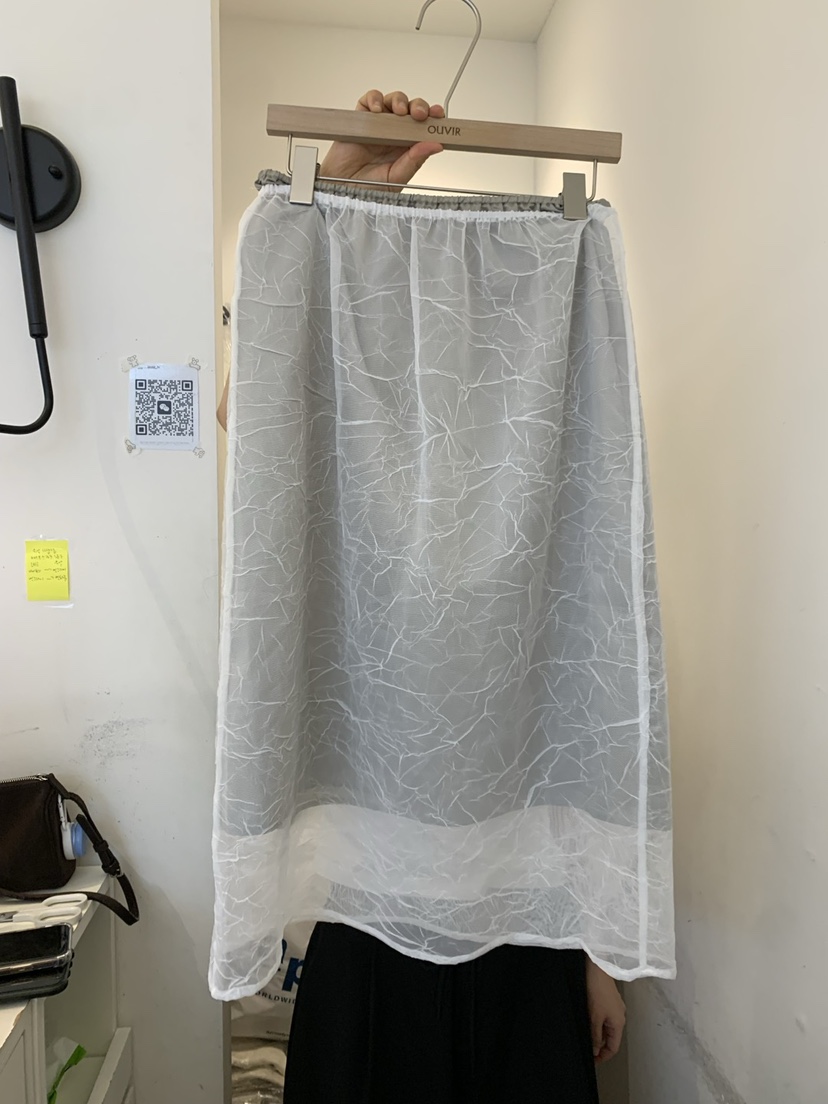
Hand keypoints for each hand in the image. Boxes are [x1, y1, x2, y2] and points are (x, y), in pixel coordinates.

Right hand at [319, 90, 444, 191]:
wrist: (340, 189)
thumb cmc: (366, 188)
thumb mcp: (396, 178)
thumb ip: (415, 161)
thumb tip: (436, 145)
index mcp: (407, 147)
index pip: (424, 127)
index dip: (432, 118)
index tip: (439, 115)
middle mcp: (394, 134)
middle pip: (411, 109)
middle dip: (419, 106)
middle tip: (420, 114)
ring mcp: (378, 125)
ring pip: (393, 101)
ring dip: (399, 101)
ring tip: (400, 111)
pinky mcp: (361, 119)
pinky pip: (369, 101)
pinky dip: (375, 99)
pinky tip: (377, 110)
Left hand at [586, 959, 625, 1062]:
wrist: (596, 967)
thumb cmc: (597, 989)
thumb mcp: (594, 1017)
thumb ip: (595, 1036)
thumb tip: (595, 1050)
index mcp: (619, 1022)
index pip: (613, 1047)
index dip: (603, 1056)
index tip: (593, 1060)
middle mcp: (619, 1015)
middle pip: (611, 1037)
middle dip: (599, 1045)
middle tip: (587, 1049)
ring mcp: (615, 1006)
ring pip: (607, 1027)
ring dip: (597, 1033)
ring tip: (585, 1035)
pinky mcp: (609, 999)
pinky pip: (604, 1017)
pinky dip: (597, 1022)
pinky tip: (587, 1020)